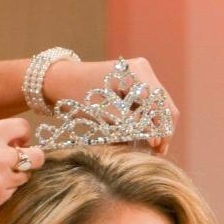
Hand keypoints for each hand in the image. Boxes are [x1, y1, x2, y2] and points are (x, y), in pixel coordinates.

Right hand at [0, 118, 44, 223]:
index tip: (16, 143)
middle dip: (31, 157)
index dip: (22, 136)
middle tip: (17, 162)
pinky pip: (13, 191)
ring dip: (15, 176)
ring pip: (26, 175)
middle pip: (37, 155)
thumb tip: (12, 141)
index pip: (23, 127)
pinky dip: (4, 190)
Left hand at [44, 56, 179, 155]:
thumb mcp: (105, 114)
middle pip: (164, 105)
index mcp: (137, 72)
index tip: (157, 150)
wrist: (59, 81)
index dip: (163, 130)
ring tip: (148, 148)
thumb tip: (156, 140)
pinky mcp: (134, 84)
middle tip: (156, 153)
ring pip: (157, 107)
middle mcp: (143, 70)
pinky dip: (145, 121)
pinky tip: (140, 136)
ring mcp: (140, 75)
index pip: (162, 106)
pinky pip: (147, 105)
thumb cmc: (78, 96)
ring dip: (154, 127)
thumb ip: (131, 125)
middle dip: (161, 130)